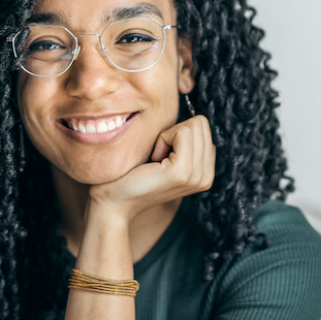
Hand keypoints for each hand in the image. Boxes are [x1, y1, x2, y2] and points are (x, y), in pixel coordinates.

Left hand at [88, 114, 215, 222]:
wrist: (113, 201)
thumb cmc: (132, 175)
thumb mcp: (166, 157)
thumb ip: (184, 142)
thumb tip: (192, 117)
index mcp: (206, 172)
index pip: (204, 129)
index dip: (178, 133)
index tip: (161, 154)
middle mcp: (206, 176)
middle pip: (201, 124)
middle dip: (175, 132)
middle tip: (157, 156)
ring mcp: (196, 175)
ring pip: (194, 126)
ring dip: (168, 136)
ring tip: (155, 159)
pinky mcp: (183, 171)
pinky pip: (182, 132)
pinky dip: (163, 138)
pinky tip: (153, 159)